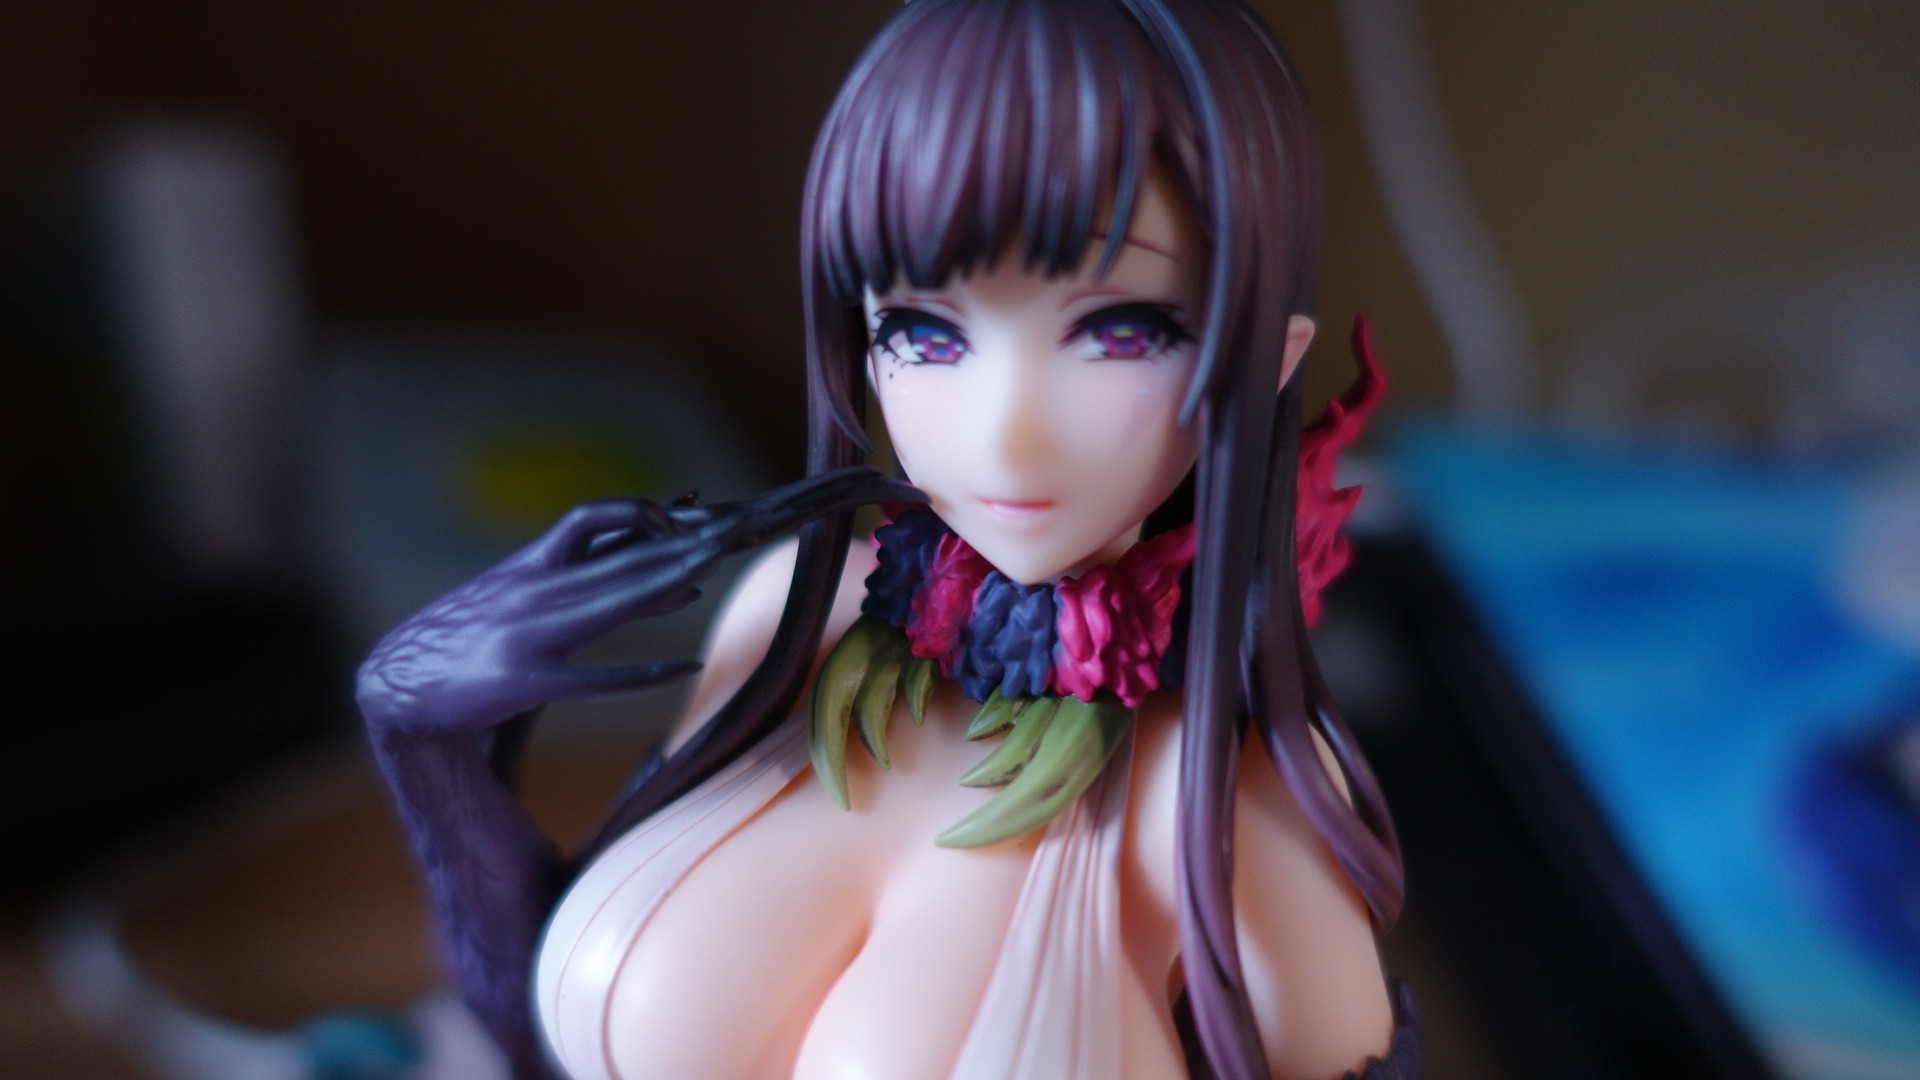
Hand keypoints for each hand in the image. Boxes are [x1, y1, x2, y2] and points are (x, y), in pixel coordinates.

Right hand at [356, 467, 919, 738]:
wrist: (391, 693)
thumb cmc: (469, 646)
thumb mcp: (528, 596)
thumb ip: (594, 569)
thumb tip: (681, 553)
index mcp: (536, 566)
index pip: (607, 522)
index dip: (662, 515)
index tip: (721, 516)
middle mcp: (536, 589)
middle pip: (627, 551)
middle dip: (695, 537)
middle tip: (756, 527)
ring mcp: (528, 634)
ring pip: (612, 596)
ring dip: (672, 581)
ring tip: (727, 567)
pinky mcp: (519, 682)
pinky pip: (590, 673)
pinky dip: (637, 664)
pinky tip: (686, 661)